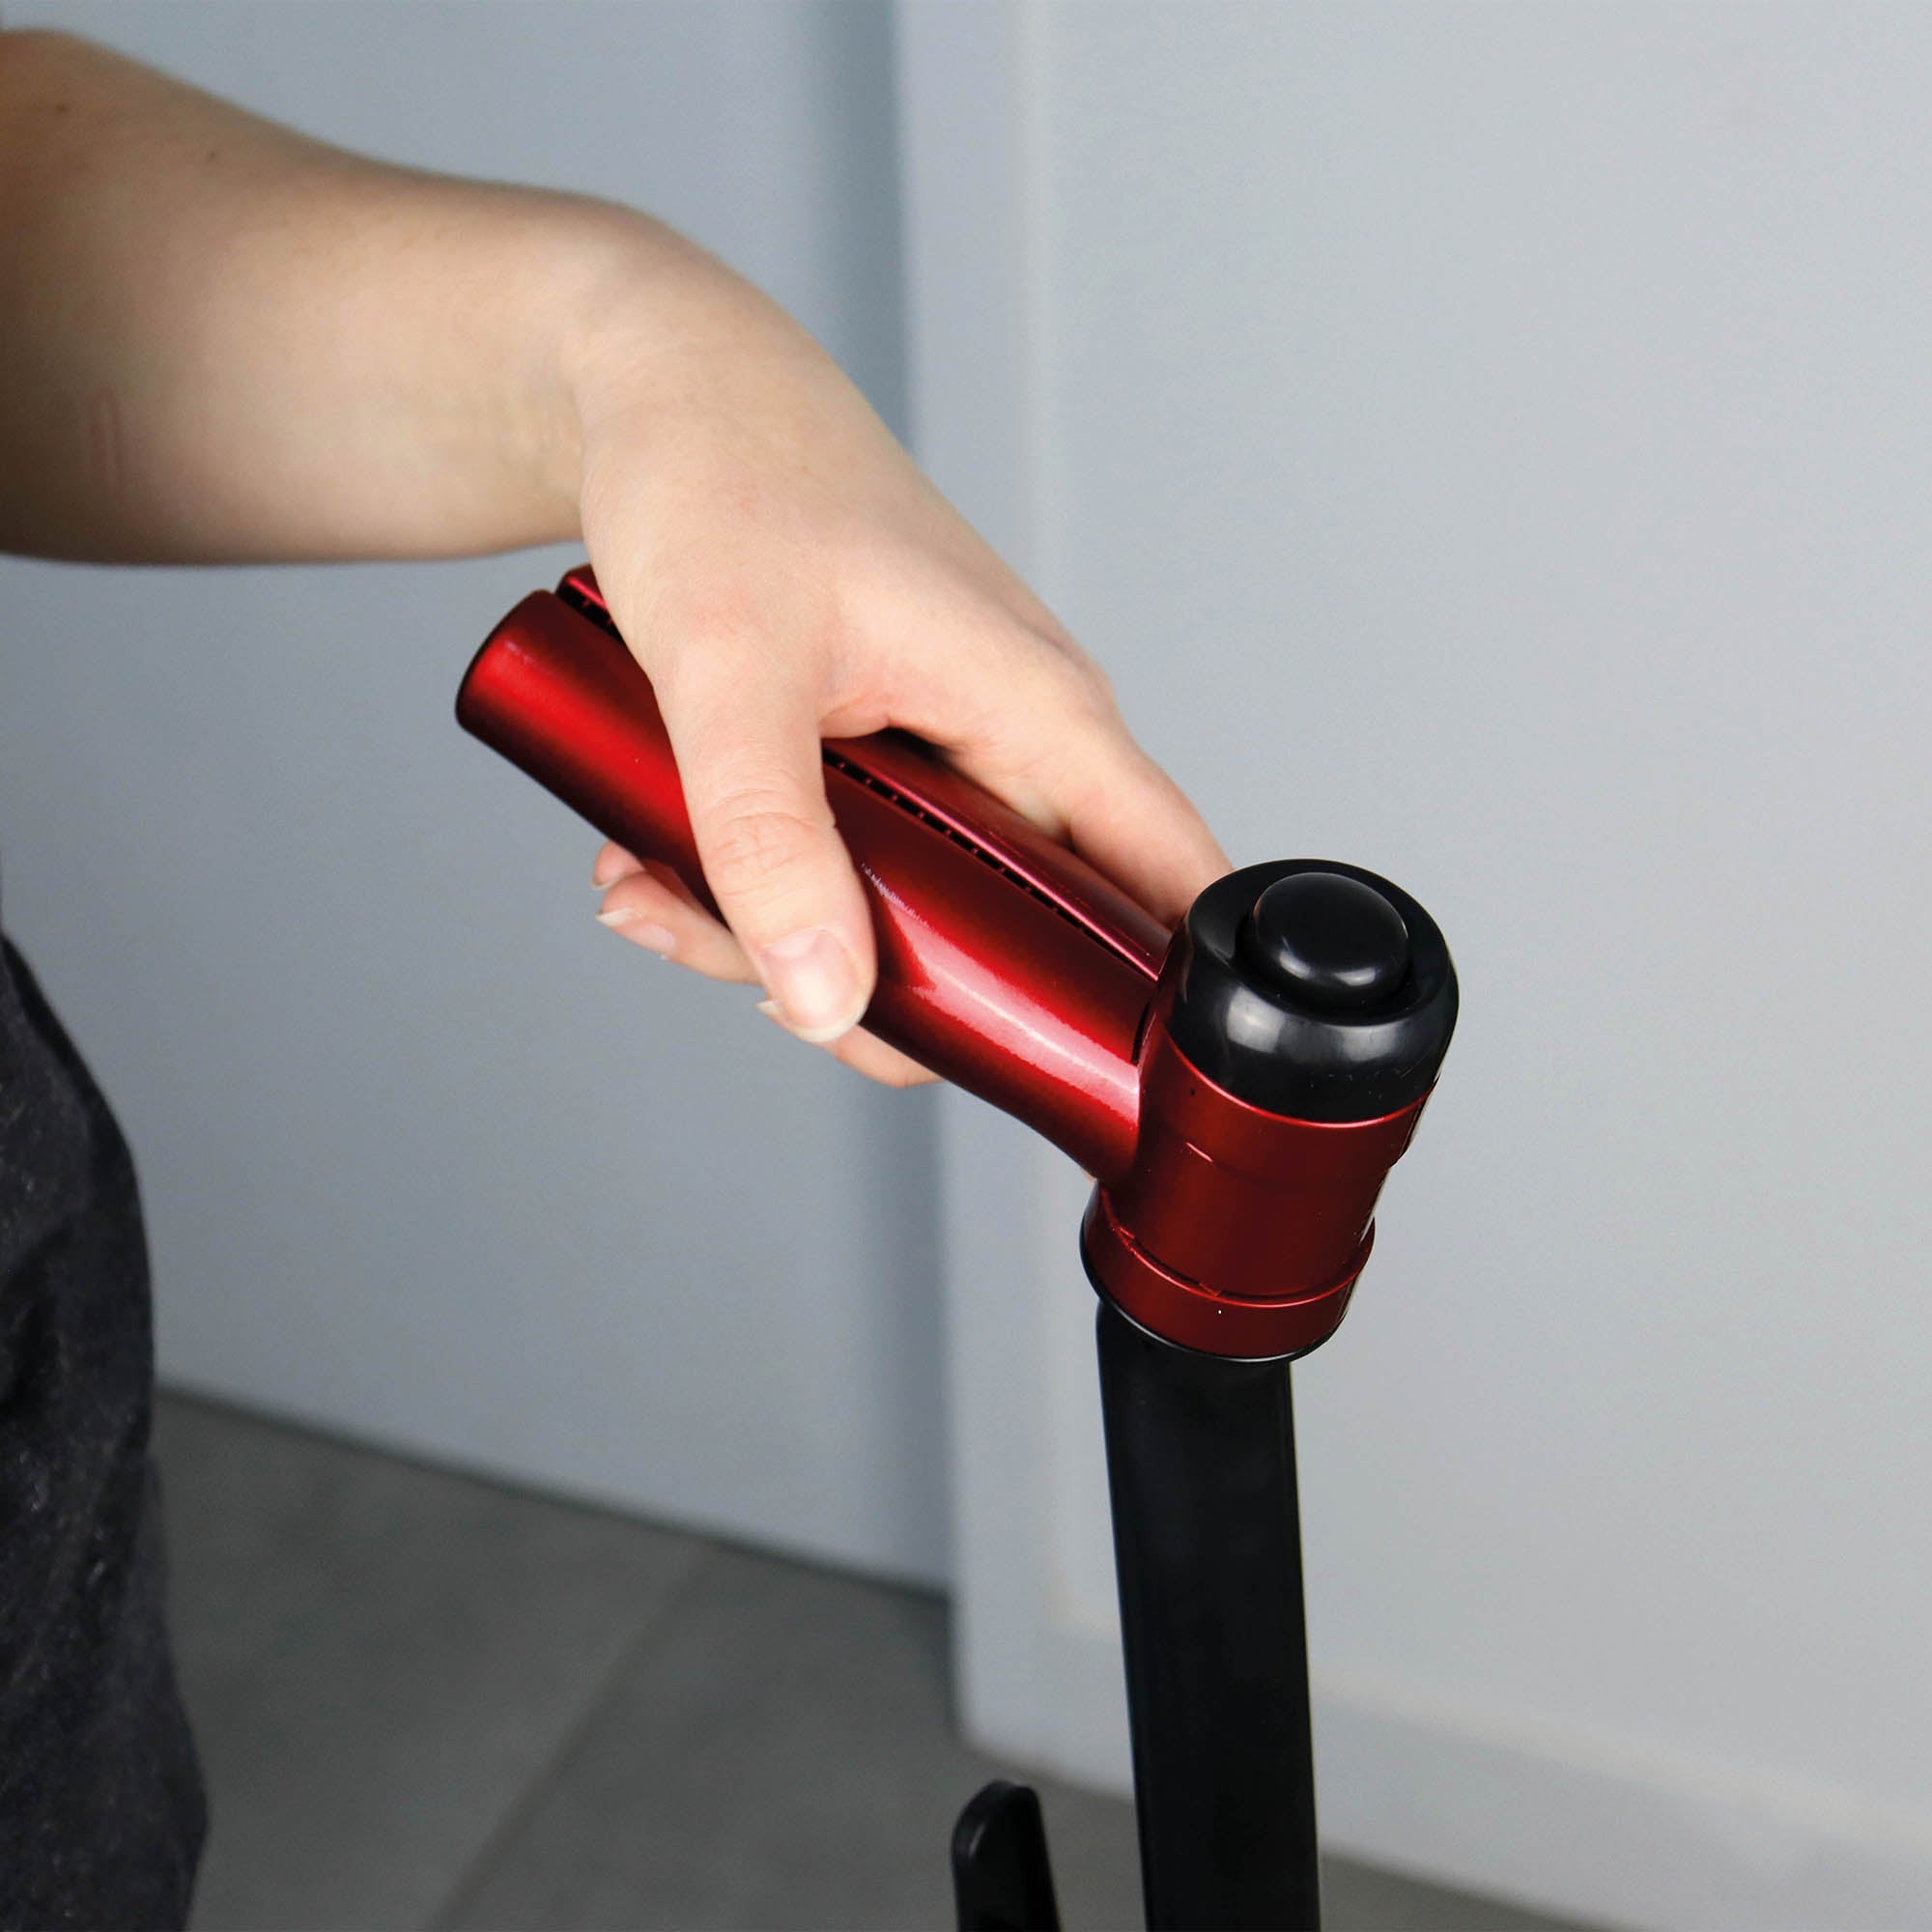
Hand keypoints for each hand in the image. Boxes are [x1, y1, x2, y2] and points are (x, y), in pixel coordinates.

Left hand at [568, 250, 1228, 1084]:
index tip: (1100, 1090)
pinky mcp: (886, 742)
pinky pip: (850, 854)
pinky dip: (757, 877)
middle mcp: (1019, 736)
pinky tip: (655, 859)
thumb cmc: (719, 475)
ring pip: (913, 905)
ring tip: (654, 890)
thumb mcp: (730, 675)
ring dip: (781, 930)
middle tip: (746, 968)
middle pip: (1014, 935)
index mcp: (1042, 712)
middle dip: (879, 986)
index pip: (1168, 883)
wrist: (656, 380)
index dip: (1165, 1005)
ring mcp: (951, 742)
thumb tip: (824, 1004)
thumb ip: (772, 847)